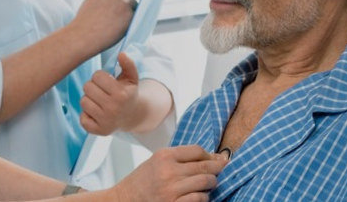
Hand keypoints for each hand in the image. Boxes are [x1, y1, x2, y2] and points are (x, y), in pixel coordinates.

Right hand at [68, 0, 135, 53]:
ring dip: (128, 9)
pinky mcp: (130, 15)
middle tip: (117, 8)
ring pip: (133, 3)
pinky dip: (129, 19)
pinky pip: (135, 14)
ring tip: (115, 19)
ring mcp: (125, 2)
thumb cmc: (85, 19)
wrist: (83, 36)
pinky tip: (118, 25)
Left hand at [80, 53, 143, 134]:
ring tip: (99, 101)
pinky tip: (96, 113)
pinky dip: (87, 115)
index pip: (97, 76)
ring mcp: (105, 121)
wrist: (133, 116)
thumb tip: (121, 54)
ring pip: (83, 101)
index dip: (100, 77)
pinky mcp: (99, 131)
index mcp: (121, 94)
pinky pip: (82, 119)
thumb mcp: (131, 78)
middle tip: (102, 91)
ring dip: (89, 99)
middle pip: (87, 87)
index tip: (107, 82)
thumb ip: (128, 64)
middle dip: (93, 87)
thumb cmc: (128, 93)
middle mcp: (113, 108)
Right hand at [104, 145, 224, 201]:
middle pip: (204, 166)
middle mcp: (168, 171)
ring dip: (211, 183)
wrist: (124, 200)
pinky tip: (200, 196)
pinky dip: (203, 197)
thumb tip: (210, 157)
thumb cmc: (142, 181)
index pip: (197, 150)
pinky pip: (199, 198)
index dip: (210, 155)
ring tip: (209, 184)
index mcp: (164, 156)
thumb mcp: (157, 161)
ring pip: (205, 182)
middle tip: (221, 169)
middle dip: (217, 168)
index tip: (216, 158)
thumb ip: (180, 158)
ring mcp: (171, 189)